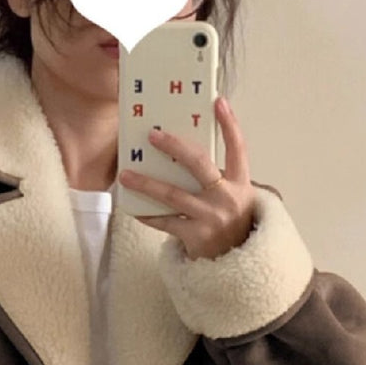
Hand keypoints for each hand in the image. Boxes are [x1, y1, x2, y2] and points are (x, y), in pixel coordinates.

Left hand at [118, 97, 256, 260]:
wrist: (238, 263)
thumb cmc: (230, 222)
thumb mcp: (234, 196)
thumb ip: (217, 178)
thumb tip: (181, 153)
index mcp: (241, 183)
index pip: (238, 148)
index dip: (229, 124)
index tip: (217, 101)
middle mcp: (227, 198)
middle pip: (200, 163)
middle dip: (175, 146)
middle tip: (152, 135)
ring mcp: (211, 217)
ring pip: (173, 195)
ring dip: (146, 184)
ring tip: (125, 175)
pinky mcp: (195, 236)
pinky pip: (165, 222)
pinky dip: (148, 215)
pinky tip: (132, 208)